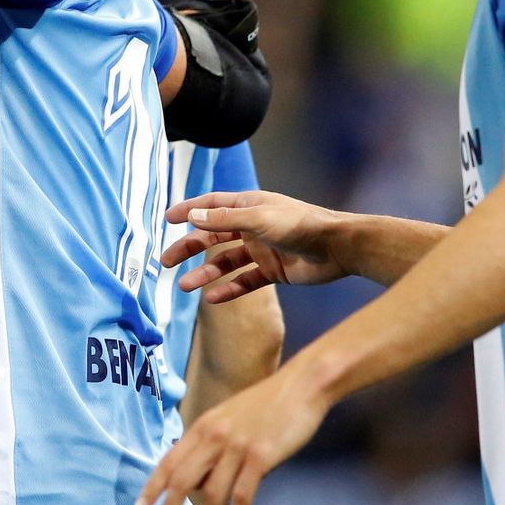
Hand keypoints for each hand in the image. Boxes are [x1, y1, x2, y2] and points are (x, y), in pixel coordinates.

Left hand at [136, 365, 328, 504]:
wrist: (301, 384)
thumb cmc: (267, 402)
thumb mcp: (229, 416)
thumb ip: (213, 442)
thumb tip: (204, 478)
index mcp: (204, 426)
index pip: (170, 460)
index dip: (153, 486)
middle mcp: (215, 436)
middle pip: (183, 481)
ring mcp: (237, 447)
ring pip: (213, 494)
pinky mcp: (261, 456)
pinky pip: (243, 496)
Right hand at [163, 191, 349, 302]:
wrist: (338, 248)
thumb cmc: (301, 225)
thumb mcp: (259, 219)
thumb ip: (225, 219)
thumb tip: (192, 217)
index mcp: (250, 205)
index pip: (212, 205)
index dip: (190, 210)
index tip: (167, 219)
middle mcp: (253, 226)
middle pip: (213, 236)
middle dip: (189, 248)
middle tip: (166, 261)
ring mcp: (262, 250)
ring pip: (226, 262)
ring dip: (205, 273)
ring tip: (184, 287)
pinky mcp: (273, 271)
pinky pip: (245, 281)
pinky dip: (229, 289)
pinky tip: (212, 298)